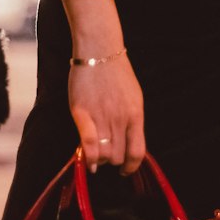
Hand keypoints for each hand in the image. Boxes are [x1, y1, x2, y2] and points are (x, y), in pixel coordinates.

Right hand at [68, 55, 145, 175]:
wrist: (98, 49)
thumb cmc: (116, 73)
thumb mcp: (133, 97)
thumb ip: (131, 121)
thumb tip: (128, 144)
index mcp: (136, 115)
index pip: (137, 152)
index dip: (130, 167)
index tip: (124, 171)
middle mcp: (120, 118)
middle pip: (118, 157)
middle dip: (111, 161)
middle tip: (105, 155)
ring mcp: (101, 115)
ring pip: (103, 154)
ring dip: (98, 159)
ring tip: (95, 153)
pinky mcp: (82, 112)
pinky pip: (88, 143)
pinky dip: (87, 156)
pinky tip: (86, 160)